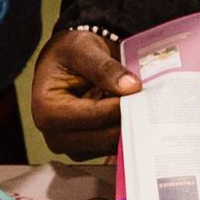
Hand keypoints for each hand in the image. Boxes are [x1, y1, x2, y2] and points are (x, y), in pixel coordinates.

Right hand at [31, 28, 136, 158]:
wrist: (67, 61)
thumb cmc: (69, 53)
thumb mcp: (83, 49)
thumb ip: (105, 68)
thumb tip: (131, 87)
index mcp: (47, 111)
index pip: (94, 116)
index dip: (122, 106)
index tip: (144, 93)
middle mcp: (55, 135)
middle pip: (105, 137)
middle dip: (131, 119)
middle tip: (152, 102)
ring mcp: (72, 147)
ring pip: (113, 146)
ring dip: (132, 127)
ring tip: (145, 106)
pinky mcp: (87, 150)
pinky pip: (114, 148)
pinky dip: (129, 132)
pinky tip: (138, 115)